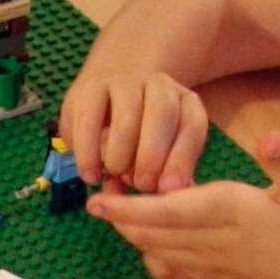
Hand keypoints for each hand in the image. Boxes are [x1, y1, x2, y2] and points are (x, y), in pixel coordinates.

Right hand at [65, 56, 210, 191]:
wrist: (107, 94)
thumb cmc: (141, 137)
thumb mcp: (162, 153)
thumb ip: (166, 176)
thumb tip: (166, 196)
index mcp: (184, 101)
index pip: (192, 124)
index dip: (182, 159)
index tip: (170, 189)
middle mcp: (158, 84)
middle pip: (162, 112)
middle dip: (152, 155)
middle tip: (142, 184)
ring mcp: (122, 82)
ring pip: (125, 119)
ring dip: (120, 157)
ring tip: (114, 176)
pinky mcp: (87, 89)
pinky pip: (88, 123)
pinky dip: (89, 155)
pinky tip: (91, 176)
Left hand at [89, 131, 279, 278]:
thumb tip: (272, 138)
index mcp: (231, 212)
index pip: (167, 210)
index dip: (127, 207)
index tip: (98, 200)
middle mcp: (214, 243)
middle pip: (150, 234)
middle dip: (120, 219)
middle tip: (102, 199)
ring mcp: (213, 268)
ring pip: (157, 255)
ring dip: (135, 237)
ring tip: (121, 216)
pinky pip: (173, 276)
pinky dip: (154, 261)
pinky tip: (152, 248)